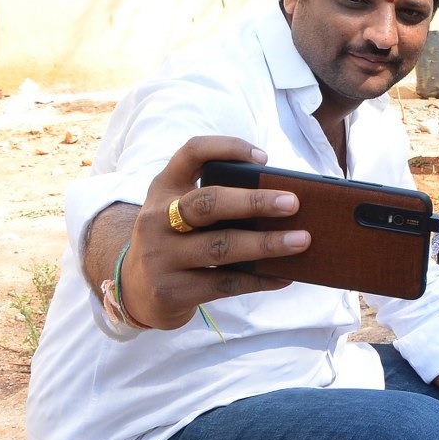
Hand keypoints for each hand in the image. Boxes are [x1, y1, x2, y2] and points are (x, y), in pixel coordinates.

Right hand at [120, 137, 310, 328]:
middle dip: (255, 201)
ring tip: (301, 240)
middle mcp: (157, 219)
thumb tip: (282, 201)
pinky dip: (259, 279)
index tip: (264, 158)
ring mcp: (160, 256)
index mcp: (164, 189)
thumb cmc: (177, 241)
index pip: (191, 153)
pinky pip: (224, 284)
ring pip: (220, 247)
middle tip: (293, 203)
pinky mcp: (171, 291)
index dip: (228, 148)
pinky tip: (285, 276)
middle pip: (208, 202)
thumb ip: (218, 202)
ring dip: (266, 244)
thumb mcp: (182, 213)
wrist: (137, 292)